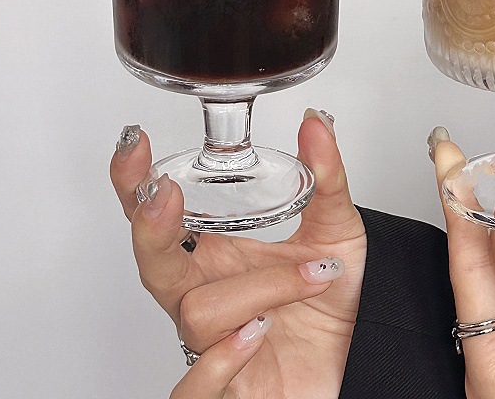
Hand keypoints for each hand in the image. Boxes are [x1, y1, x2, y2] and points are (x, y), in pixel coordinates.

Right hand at [110, 110, 365, 398]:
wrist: (357, 357)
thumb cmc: (332, 299)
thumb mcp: (336, 228)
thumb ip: (326, 176)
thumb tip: (318, 123)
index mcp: (217, 255)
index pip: (159, 217)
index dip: (137, 184)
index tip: (136, 145)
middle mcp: (206, 294)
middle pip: (153, 264)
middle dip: (151, 226)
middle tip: (166, 194)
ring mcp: (211, 344)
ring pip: (199, 311)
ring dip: (263, 285)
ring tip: (313, 275)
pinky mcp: (227, 391)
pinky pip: (196, 389)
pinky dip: (223, 360)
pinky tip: (257, 333)